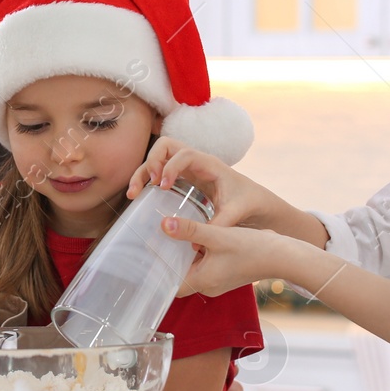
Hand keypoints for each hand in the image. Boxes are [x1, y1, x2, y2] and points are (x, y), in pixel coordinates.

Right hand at [126, 138, 275, 229]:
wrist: (255, 201)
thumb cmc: (248, 202)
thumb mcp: (235, 213)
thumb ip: (218, 225)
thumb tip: (195, 244)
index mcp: (209, 164)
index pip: (185, 153)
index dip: (171, 166)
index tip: (163, 185)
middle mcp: (195, 162)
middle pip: (165, 146)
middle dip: (152, 161)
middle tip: (150, 184)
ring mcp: (187, 169)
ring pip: (158, 158)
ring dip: (143, 171)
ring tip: (134, 194)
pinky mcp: (182, 180)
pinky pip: (159, 173)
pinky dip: (147, 181)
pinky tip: (140, 197)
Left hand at [161, 215, 297, 298]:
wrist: (281, 255)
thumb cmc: (252, 248)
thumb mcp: (217, 235)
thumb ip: (189, 230)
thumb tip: (164, 224)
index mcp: (203, 282)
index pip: (170, 285)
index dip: (158, 273)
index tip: (147, 257)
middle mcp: (208, 286)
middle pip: (180, 276)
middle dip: (170, 259)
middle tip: (156, 239)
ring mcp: (218, 281)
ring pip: (193, 268)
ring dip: (185, 254)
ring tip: (171, 234)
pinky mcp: (226, 273)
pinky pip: (205, 265)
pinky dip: (199, 253)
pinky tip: (195, 236)